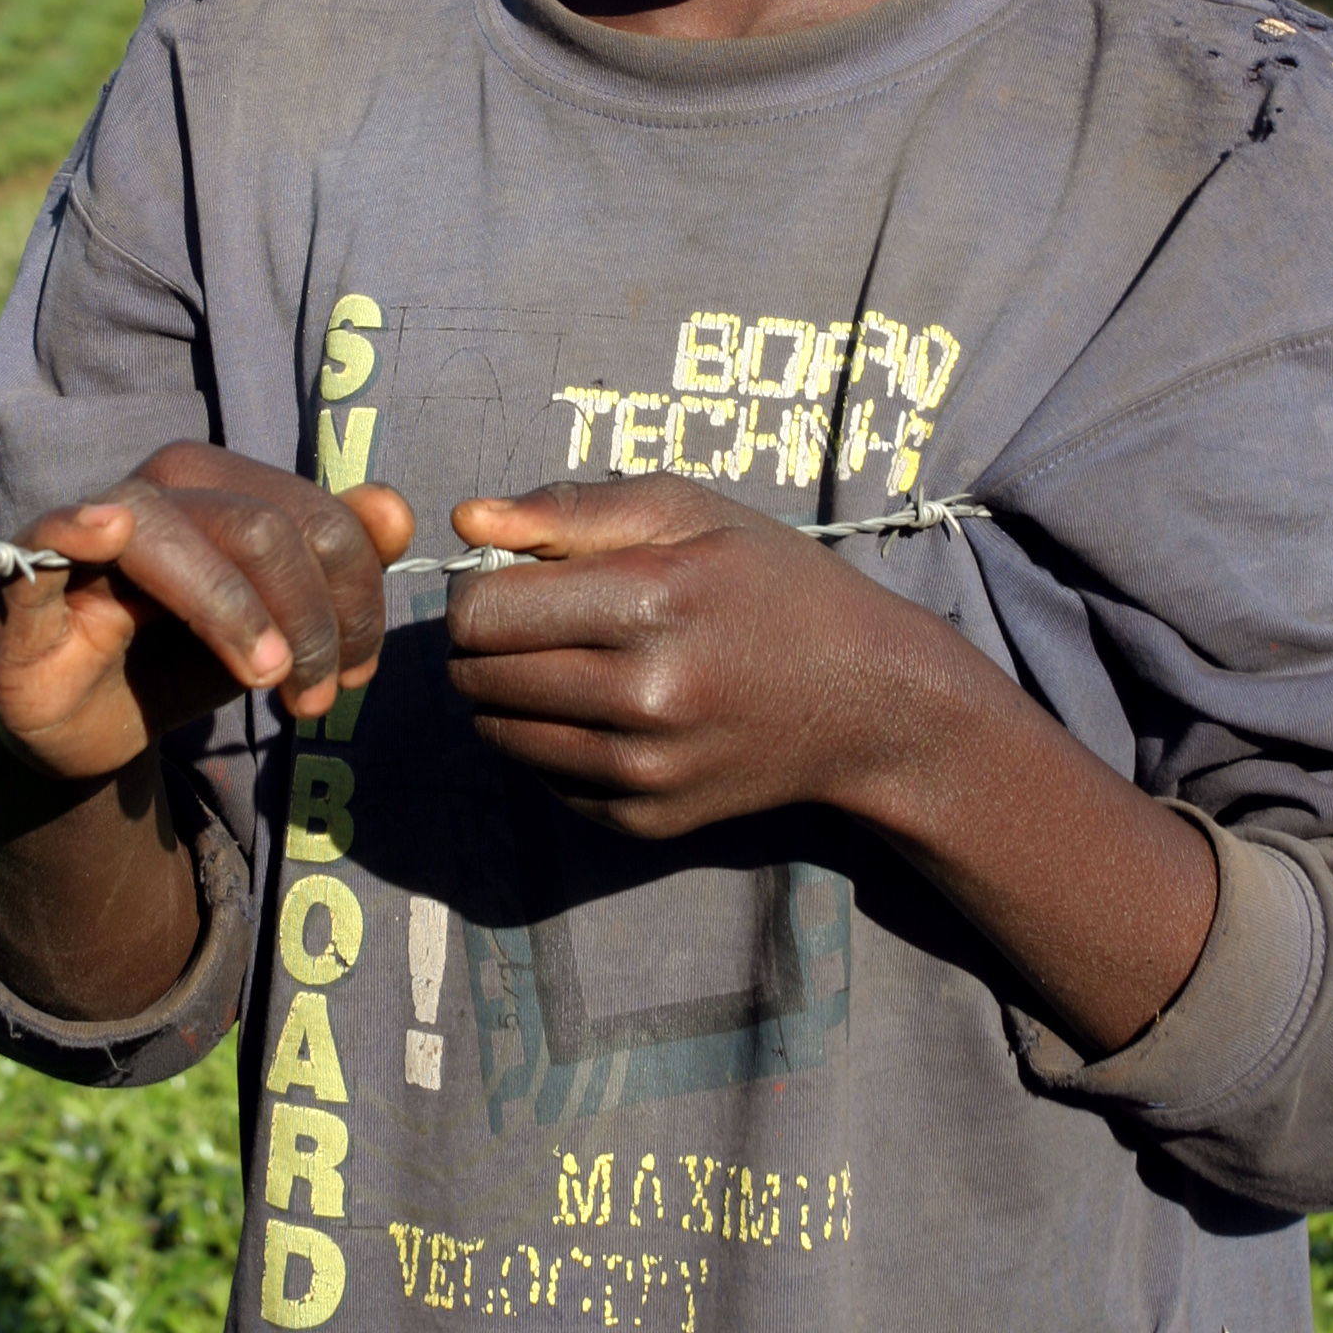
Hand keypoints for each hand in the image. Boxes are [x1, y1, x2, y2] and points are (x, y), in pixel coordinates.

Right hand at [0, 443, 412, 782]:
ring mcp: (90, 525)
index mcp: (219, 489)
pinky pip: (51, 533)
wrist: (86, 729)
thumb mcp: (271, 626)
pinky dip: (79, 523)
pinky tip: (107, 531)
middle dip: (309, 620)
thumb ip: (337, 566)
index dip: (355, 596)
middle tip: (316, 698)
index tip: (359, 673)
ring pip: (179, 535)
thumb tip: (394, 510)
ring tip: (266, 681)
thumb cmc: (179, 662)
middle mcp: (157, 490)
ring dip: (236, 613)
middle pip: (261, 527)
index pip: (314, 516)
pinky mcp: (29, 575)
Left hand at [448, 475, 1218, 1049]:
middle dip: (484, 641)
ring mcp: (646, 769)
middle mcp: (644, 695)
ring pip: (496, 732)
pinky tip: (610, 710)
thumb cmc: (770, 582)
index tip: (514, 577)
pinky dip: (552, 741)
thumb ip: (568, 511)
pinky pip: (541, 778)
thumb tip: (463, 522)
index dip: (479, 587)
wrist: (868, 700)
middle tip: (541, 618)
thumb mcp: (687, 511)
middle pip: (475, 675)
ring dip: (508, 692)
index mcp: (651, 601)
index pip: (479, 611)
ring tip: (574, 659)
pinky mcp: (645, 821)